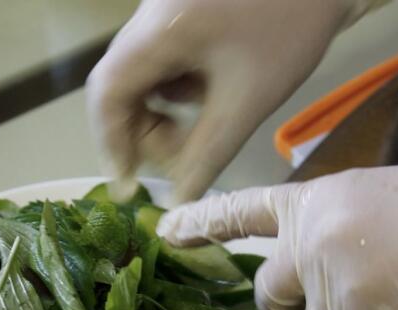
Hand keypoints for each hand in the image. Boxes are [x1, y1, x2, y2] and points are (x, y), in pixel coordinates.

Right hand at [86, 0, 384, 204]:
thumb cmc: (291, 31)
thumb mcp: (247, 103)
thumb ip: (207, 155)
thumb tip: (178, 202)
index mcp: (157, 31)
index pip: (107, 92)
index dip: (112, 144)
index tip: (130, 184)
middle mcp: (148, 16)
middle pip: (119, 85)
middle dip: (142, 131)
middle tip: (179, 162)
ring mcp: (163, 12)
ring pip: (142, 76)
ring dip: (161, 114)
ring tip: (201, 134)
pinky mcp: (182, 14)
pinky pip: (163, 61)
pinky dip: (177, 92)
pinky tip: (212, 100)